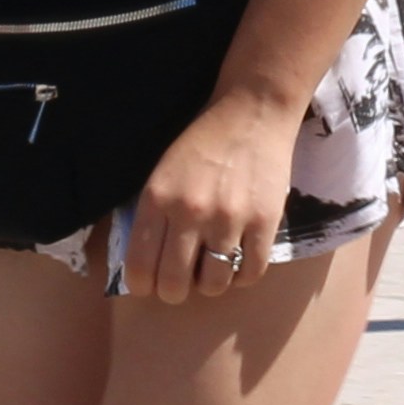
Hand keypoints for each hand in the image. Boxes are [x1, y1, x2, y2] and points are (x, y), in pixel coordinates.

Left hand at [118, 84, 303, 307]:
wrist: (252, 113)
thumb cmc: (202, 142)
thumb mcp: (161, 172)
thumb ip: (152, 215)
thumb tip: (147, 265)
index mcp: (157, 199)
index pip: (139, 267)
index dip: (142, 286)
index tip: (150, 284)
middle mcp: (189, 212)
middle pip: (173, 284)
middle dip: (174, 291)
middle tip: (182, 281)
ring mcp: (229, 219)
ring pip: (213, 285)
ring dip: (210, 284)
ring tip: (212, 268)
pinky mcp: (264, 223)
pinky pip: (250, 274)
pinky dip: (242, 276)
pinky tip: (239, 259)